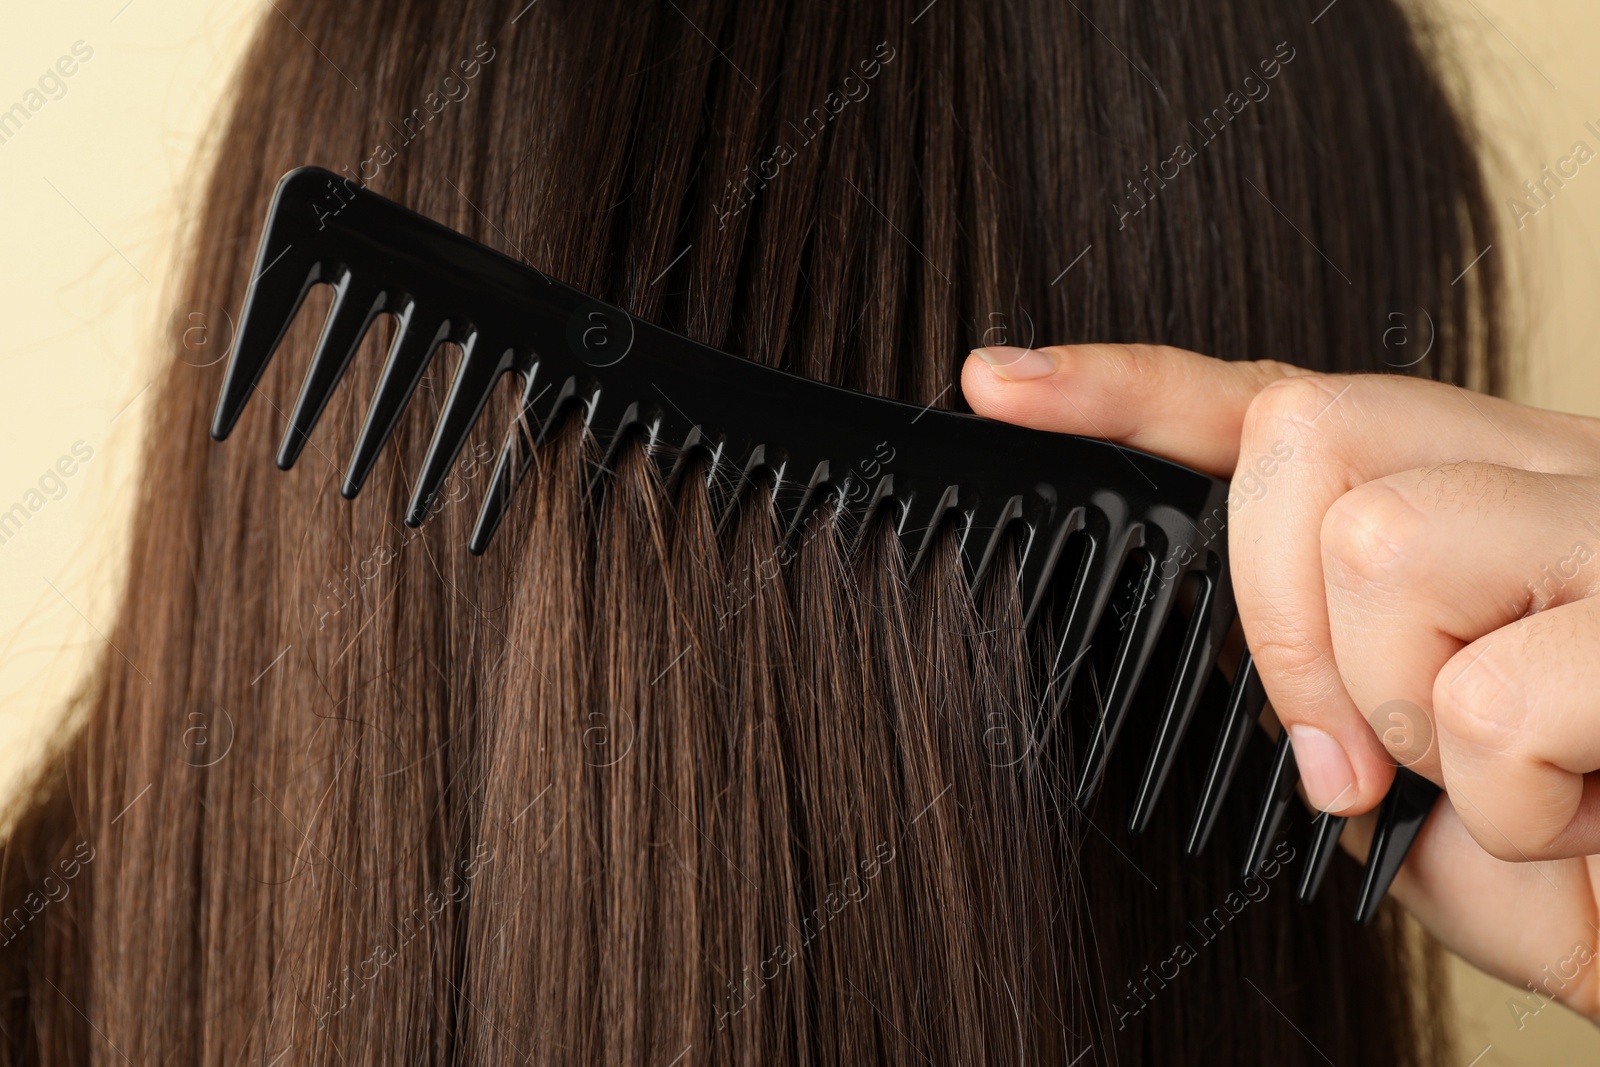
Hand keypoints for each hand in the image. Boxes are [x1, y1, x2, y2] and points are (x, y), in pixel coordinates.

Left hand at [962, 342, 1599, 1022]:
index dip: (1127, 388)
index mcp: (1475, 495)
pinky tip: (1586, 815)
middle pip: (1307, 439)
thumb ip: (1324, 705)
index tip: (999, 383)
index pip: (1281, 400)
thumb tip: (1226, 664)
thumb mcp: (1426, 790)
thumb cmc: (1596, 860)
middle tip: (1355, 757)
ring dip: (1407, 714)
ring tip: (1513, 782)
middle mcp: (1550, 469)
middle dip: (1279, 621)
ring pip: (1382, 543)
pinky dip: (1514, 799)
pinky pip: (1497, 690)